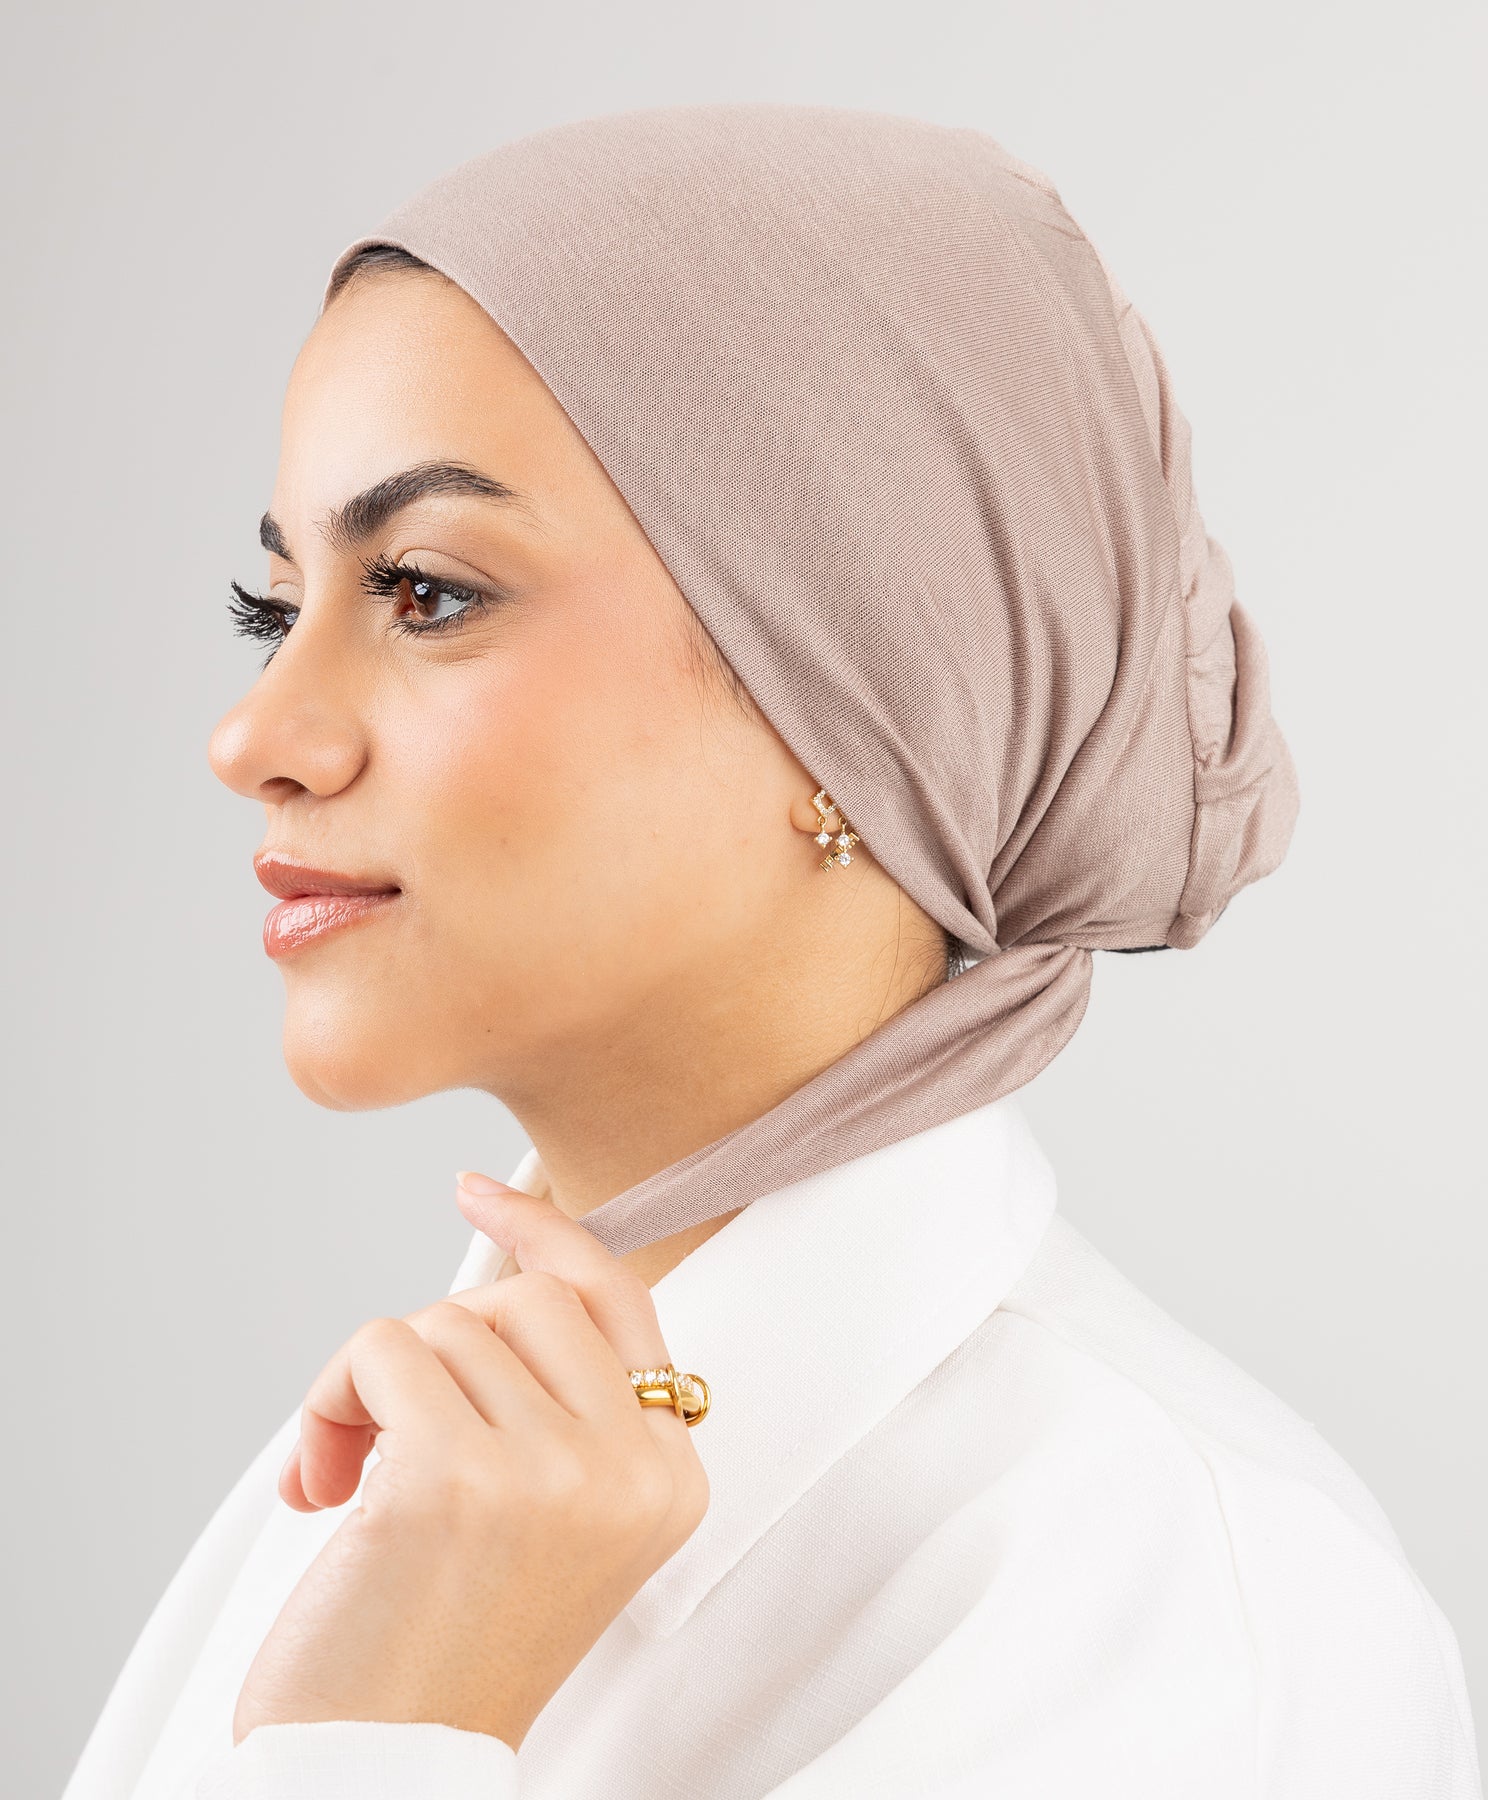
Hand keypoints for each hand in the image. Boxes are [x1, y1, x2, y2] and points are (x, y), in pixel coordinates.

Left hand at [231, 1171, 710, 1752]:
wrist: (391, 1773)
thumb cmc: (454, 1648)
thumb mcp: (559, 1521)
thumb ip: (563, 1403)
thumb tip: (504, 1259)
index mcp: (670, 1475)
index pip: (618, 1300)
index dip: (545, 1232)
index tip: (478, 1189)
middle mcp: (629, 1468)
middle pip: (521, 1298)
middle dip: (437, 1340)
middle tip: (386, 1427)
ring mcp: (550, 1471)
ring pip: (443, 1322)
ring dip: (368, 1385)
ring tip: (349, 1475)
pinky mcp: (454, 1478)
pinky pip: (381, 1351)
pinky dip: (331, 1399)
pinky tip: (324, 1484)